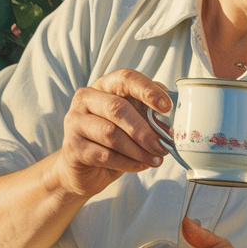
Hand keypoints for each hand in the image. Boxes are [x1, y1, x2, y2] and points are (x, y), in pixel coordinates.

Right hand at [50, 69, 170, 199]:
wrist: (86, 169)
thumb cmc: (115, 139)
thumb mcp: (134, 120)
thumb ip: (150, 111)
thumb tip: (174, 112)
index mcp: (104, 86)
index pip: (125, 78)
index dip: (147, 90)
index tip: (167, 106)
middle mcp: (85, 99)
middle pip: (117, 108)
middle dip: (145, 130)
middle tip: (163, 145)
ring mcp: (74, 123)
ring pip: (110, 133)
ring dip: (138, 149)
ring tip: (155, 159)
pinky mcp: (72, 148)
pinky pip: (104, 155)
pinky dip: (128, 162)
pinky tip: (141, 165)